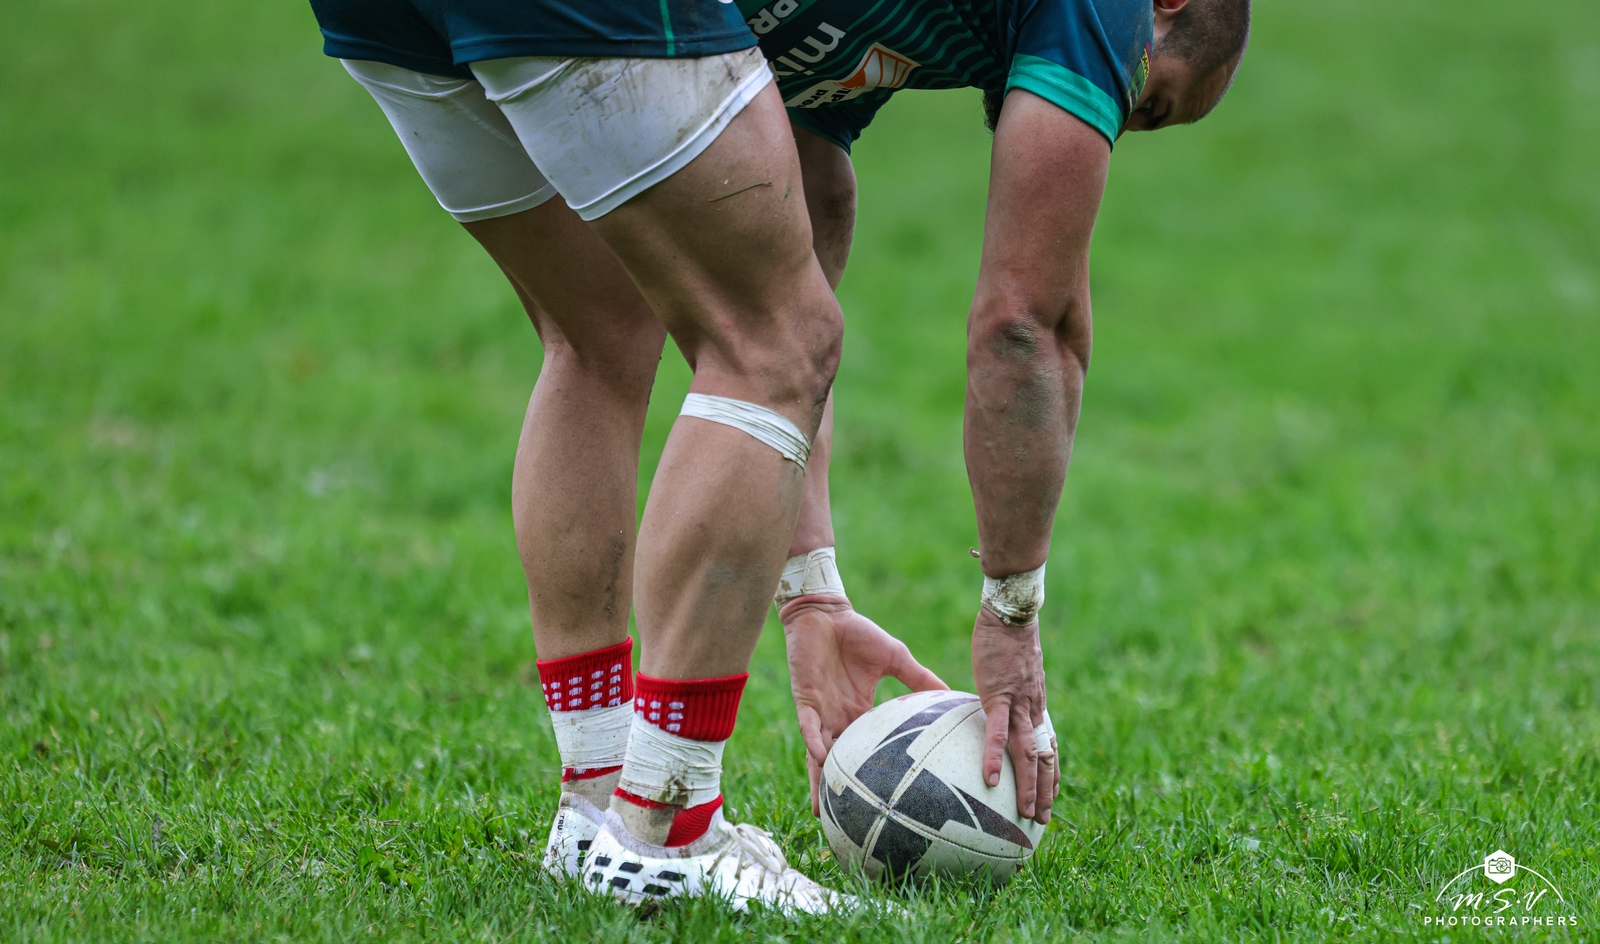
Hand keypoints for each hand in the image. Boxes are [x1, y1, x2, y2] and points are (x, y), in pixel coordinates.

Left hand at [781, 596, 947, 815]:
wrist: (827, 613)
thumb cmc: (859, 633)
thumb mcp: (896, 658)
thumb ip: (920, 678)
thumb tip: (952, 694)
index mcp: (860, 712)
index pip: (866, 750)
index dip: (872, 774)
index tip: (884, 797)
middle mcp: (839, 719)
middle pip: (838, 763)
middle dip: (838, 792)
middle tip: (845, 823)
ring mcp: (821, 712)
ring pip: (818, 755)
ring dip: (819, 779)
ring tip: (822, 808)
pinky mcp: (806, 700)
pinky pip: (810, 728)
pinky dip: (815, 743)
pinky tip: (821, 758)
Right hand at [971, 606, 1056, 824]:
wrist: (1012, 613)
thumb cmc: (1006, 635)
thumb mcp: (1010, 668)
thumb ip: (1004, 687)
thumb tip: (993, 695)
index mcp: (1035, 704)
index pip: (1048, 745)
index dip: (1050, 773)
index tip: (1050, 796)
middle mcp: (1033, 709)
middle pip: (1044, 757)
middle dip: (1045, 790)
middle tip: (1042, 820)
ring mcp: (1019, 705)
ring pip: (1028, 753)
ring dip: (1029, 786)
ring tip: (1027, 813)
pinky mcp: (999, 697)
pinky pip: (997, 733)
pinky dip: (996, 758)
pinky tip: (991, 779)